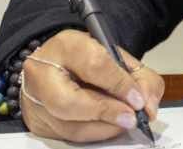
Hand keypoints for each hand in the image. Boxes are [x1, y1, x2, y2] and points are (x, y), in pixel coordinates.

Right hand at [18, 29, 165, 142]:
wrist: (55, 63)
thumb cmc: (86, 58)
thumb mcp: (115, 55)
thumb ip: (139, 77)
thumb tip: (148, 106)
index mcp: (66, 45)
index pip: (93, 65)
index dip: (119, 85)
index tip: (138, 99)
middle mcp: (42, 72)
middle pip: (69, 102)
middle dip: (106, 113)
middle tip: (131, 117)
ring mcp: (34, 100)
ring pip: (68, 126)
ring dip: (104, 129)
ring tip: (123, 122)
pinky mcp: (36, 122)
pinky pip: (66, 137)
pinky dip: (93, 134)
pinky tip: (107, 126)